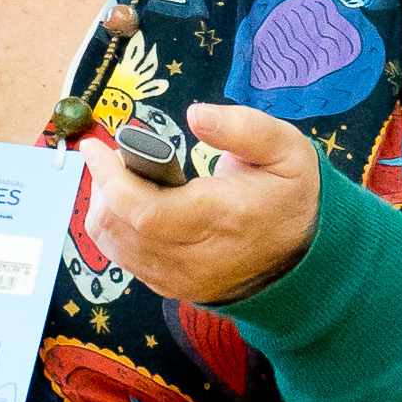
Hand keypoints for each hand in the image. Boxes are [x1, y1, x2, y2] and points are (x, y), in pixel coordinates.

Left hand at [75, 102, 323, 305]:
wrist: (307, 256)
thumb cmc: (291, 194)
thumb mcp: (286, 149)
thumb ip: (243, 128)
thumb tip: (196, 114)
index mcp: (223, 218)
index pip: (146, 211)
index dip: (111, 180)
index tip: (94, 147)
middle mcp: (198, 257)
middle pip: (122, 229)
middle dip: (104, 187)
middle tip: (113, 156)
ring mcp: (183, 278)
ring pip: (116, 247)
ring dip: (105, 208)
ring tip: (121, 177)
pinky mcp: (174, 287)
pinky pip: (126, 260)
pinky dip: (116, 228)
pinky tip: (129, 204)